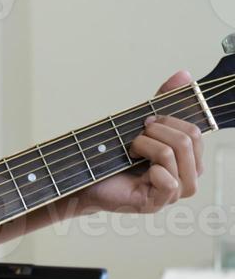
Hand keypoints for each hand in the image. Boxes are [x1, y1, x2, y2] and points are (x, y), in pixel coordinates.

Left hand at [78, 71, 204, 214]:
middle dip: (156, 130)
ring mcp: (174, 192)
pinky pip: (167, 180)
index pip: (195, 132)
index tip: (145, 121)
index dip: (168, 120)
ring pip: (173, 154)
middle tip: (136, 135)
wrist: (84, 176)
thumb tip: (184, 74)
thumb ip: (164, 100)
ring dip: (145, 145)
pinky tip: (137, 169)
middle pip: (188, 140)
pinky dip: (149, 167)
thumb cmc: (113, 153)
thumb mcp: (140, 123)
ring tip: (131, 151)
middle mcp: (187, 177)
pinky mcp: (157, 203)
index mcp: (189, 160)